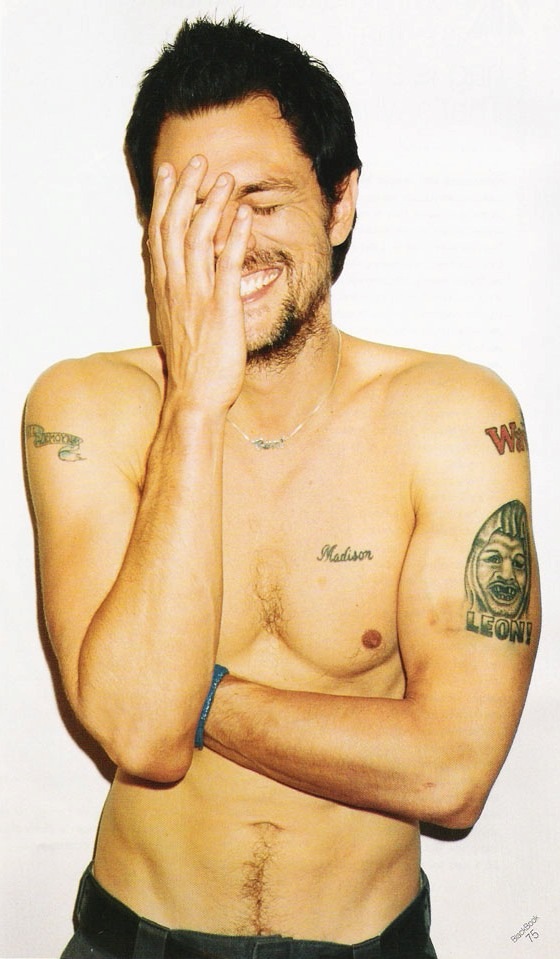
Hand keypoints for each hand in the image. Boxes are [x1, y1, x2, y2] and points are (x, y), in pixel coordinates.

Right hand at [148, 156, 253, 411]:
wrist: (194, 398)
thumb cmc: (191, 367)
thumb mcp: (180, 325)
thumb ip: (182, 297)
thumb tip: (189, 280)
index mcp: (165, 290)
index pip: (159, 234)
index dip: (165, 200)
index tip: (170, 173)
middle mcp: (176, 287)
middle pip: (174, 226)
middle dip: (186, 190)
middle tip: (198, 161)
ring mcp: (197, 296)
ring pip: (198, 237)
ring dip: (212, 204)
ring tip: (226, 178)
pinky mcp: (221, 308)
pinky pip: (227, 264)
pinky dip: (235, 236)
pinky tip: (245, 215)